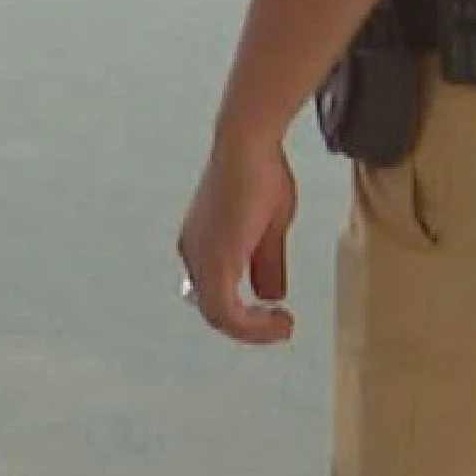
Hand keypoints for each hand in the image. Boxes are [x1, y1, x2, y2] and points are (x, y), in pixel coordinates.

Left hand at [177, 130, 300, 347]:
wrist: (248, 146)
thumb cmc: (259, 174)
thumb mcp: (269, 229)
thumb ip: (266, 263)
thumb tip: (271, 294)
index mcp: (202, 244)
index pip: (215, 292)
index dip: (243, 311)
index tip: (274, 314)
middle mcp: (193, 253)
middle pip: (214, 308)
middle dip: (249, 325)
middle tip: (281, 326)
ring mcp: (200, 258)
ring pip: (218, 315)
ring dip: (253, 329)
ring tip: (282, 326)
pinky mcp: (214, 261)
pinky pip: (225, 312)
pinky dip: (252, 325)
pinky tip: (278, 319)